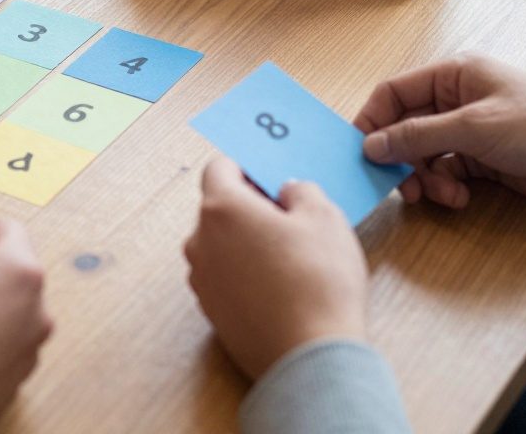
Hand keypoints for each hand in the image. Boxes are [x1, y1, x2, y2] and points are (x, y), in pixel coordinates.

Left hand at [184, 157, 367, 380]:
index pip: (219, 168)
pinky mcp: (211, 313)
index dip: (246, 167)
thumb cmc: (318, 281)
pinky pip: (225, 277)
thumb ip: (301, 190)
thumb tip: (287, 190)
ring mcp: (202, 280)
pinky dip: (245, 273)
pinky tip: (280, 286)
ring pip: (221, 244)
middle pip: (218, 208)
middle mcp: (200, 242)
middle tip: (289, 215)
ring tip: (289, 254)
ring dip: (246, 241)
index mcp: (221, 209)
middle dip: (249, 206)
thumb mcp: (325, 217)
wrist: (310, 357)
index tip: (270, 176)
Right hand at [357, 54, 525, 209]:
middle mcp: (457, 101)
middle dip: (400, 158)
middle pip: (405, 129)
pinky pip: (446, 173)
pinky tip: (460, 197)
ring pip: (423, 156)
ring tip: (440, 195)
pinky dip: (445, 187)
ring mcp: (470, 132)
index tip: (360, 151)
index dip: (373, 121)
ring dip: (424, 178)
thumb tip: (372, 145)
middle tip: (400, 184)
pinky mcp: (483, 161)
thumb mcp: (475, 127)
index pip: (394, 93)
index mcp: (453, 76)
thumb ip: (418, 137)